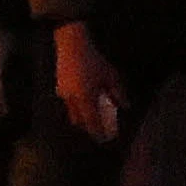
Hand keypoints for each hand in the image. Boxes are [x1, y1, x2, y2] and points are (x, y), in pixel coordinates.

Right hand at [55, 22, 122, 142]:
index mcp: (85, 99)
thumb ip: (118, 93)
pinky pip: (68, 103)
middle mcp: (72, 100)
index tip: (104, 139)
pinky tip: (83, 99)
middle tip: (98, 129)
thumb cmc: (94, 61)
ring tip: (92, 115)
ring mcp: (64, 94)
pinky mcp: (60, 87)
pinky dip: (76, 106)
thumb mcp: (111, 77)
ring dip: (82, 116)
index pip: (92, 123)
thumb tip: (125, 106)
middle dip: (89, 127)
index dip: (98, 133)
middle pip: (80, 121)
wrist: (72, 46)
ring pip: (72, 112)